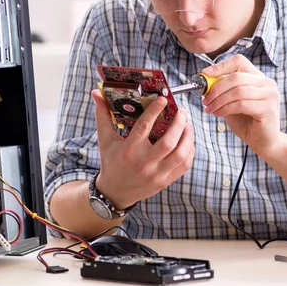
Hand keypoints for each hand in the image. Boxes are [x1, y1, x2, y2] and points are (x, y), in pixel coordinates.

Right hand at [90, 90, 194, 209]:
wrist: (115, 192)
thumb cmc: (111, 162)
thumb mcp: (105, 140)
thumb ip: (103, 115)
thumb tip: (96, 93)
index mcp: (129, 150)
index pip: (144, 127)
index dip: (154, 111)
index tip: (163, 99)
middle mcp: (144, 163)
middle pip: (168, 142)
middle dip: (179, 124)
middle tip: (182, 111)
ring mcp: (157, 174)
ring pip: (180, 154)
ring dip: (188, 136)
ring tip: (187, 124)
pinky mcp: (166, 181)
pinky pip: (184, 165)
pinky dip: (189, 150)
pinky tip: (188, 140)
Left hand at [201, 55, 280, 154]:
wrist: (263, 142)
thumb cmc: (246, 121)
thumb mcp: (231, 102)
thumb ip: (223, 90)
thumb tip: (205, 81)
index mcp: (258, 77)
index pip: (239, 61)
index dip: (220, 66)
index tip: (205, 74)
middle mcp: (267, 83)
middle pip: (236, 76)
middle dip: (216, 88)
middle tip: (205, 99)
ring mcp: (270, 95)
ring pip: (238, 91)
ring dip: (219, 100)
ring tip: (209, 108)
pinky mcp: (269, 108)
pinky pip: (242, 104)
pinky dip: (226, 108)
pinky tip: (218, 113)